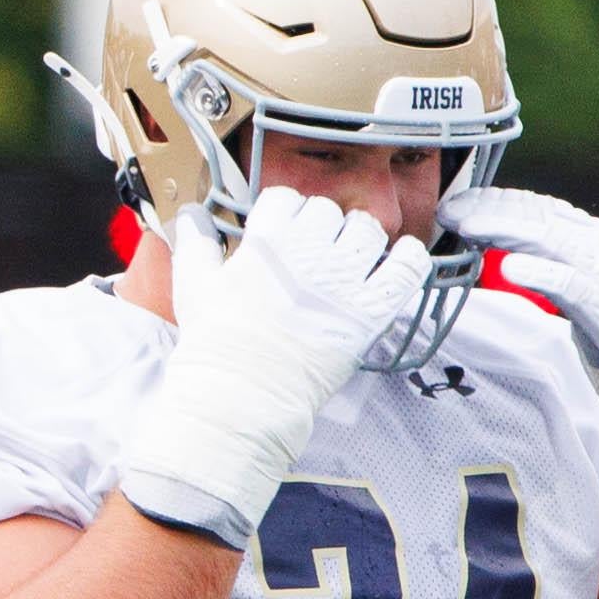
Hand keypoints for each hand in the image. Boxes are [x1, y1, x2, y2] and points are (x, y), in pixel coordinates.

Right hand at [119, 187, 426, 545]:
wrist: (239, 399)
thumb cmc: (212, 346)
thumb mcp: (193, 289)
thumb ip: (193, 244)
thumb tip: (190, 214)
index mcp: (265, 244)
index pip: (284, 200)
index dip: (282, 213)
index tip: (279, 232)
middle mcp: (308, 254)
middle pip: (326, 211)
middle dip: (319, 227)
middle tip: (311, 253)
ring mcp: (344, 282)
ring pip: (367, 230)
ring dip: (359, 238)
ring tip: (348, 259)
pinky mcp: (372, 311)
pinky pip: (408, 267)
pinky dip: (409, 258)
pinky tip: (396, 261)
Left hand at [456, 188, 598, 528]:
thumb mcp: (590, 292)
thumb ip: (559, 269)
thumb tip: (514, 254)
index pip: (545, 211)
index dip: (501, 201)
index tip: (462, 202)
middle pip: (542, 219)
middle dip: (493, 210)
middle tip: (450, 210)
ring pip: (552, 241)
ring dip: (505, 230)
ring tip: (468, 226)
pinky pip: (572, 286)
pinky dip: (540, 273)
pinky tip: (509, 268)